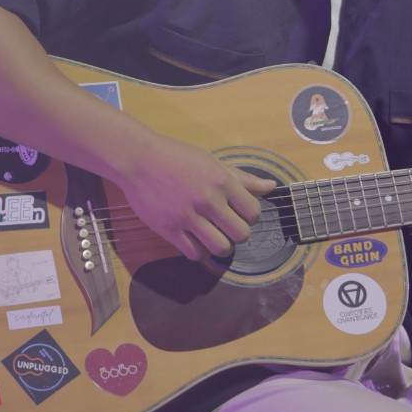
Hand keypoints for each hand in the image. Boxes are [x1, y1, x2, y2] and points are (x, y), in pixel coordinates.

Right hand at [118, 133, 276, 261]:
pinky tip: (196, 240)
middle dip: (238, 233)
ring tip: (215, 236)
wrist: (139, 160)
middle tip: (228, 226)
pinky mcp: (169, 230)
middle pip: (241, 234)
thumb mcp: (213, 162)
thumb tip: (271, 187)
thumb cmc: (178, 157)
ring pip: (220, 248)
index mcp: (221, 181)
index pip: (253, 212)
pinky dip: (200, 251)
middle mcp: (207, 200)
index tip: (241, 213)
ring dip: (222, 245)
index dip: (251, 216)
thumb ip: (242, 178)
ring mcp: (187, 217)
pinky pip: (194, 253)